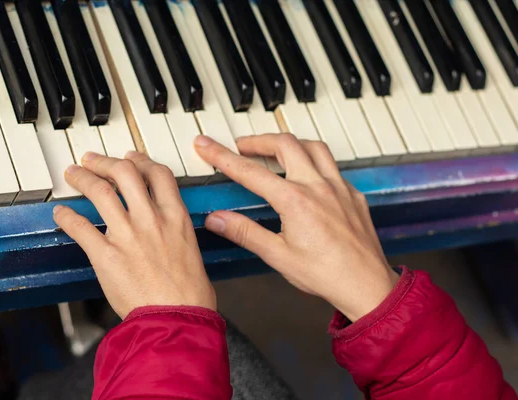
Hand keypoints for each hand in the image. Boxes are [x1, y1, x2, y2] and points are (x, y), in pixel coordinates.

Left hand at [52, 152, 215, 318]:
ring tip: (73, 175)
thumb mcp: (190, 249)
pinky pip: (80, 227)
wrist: (177, 317)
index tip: (130, 158)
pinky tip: (61, 213)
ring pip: (100, 192)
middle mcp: (151, 219)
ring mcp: (126, 235)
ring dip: (83, 178)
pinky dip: (67, 217)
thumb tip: (166, 228)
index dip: (141, 160)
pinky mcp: (106, 255)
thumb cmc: (189, 293)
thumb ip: (174, 231)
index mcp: (174, 217)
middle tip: (92, 160)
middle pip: (125, 172)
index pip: (157, 174)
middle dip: (105, 161)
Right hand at [195, 134, 397, 321]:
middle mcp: (318, 186)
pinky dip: (314, 161)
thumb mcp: (277, 255)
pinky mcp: (353, 194)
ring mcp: (339, 187)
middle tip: (241, 146)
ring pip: (313, 147)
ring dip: (289, 144)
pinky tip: (308, 176)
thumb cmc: (325, 274)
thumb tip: (216, 219)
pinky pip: (332, 166)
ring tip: (274, 151)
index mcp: (294, 200)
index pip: (249, 171)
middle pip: (284, 143)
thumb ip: (244, 232)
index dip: (222, 155)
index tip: (205, 144)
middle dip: (258, 140)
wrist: (367, 285)